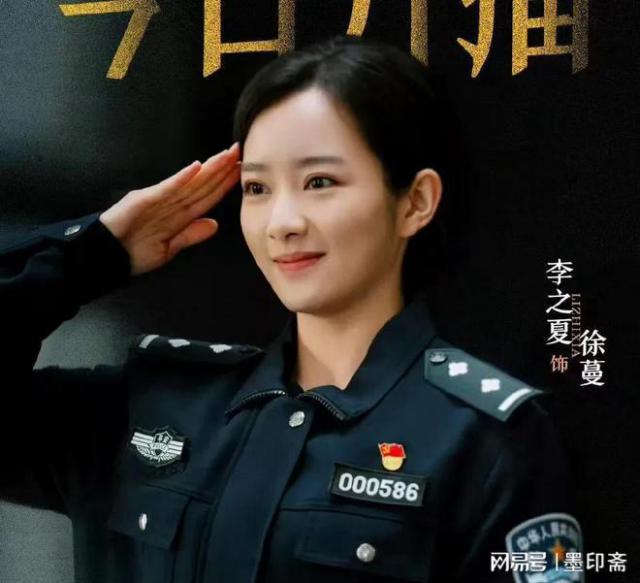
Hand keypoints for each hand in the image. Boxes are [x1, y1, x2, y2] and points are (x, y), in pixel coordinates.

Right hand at [99, 143, 240, 275]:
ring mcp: (159, 198)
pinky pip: (167, 188)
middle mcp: (172, 203)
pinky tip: (196, 168)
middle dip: (222, 169)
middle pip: (202, 184)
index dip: (224, 184)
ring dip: (209, 169)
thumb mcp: (169, 248)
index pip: (207, 196)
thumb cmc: (133, 253)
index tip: (240, 171)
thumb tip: (214, 225)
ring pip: (190, 182)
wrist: (105, 256)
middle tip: (239, 151)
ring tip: (226, 155)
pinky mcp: (144, 198)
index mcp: (179, 215)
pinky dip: (182, 178)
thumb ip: (191, 235)